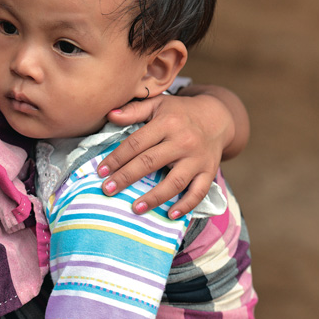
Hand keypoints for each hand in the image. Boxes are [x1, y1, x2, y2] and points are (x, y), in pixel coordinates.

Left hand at [97, 85, 247, 216]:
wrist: (218, 117)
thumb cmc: (180, 112)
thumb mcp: (158, 103)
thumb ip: (134, 110)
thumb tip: (110, 114)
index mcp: (167, 123)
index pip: (136, 143)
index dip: (116, 158)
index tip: (100, 171)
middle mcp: (183, 141)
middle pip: (150, 162)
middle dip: (126, 178)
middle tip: (107, 190)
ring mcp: (197, 158)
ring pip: (174, 181)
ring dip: (154, 197)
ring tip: (135, 208)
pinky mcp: (209, 171)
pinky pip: (198, 192)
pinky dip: (186, 205)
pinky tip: (170, 215)